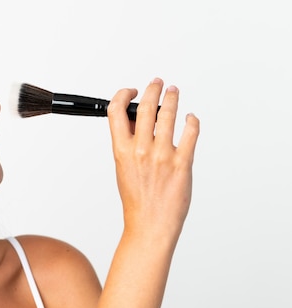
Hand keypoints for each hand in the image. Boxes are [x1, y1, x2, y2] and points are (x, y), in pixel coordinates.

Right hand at [106, 78, 199, 240]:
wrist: (150, 224)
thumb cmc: (137, 200)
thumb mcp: (124, 168)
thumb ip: (129, 143)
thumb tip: (137, 120)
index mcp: (121, 150)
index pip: (116, 111)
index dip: (123, 95)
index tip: (132, 92)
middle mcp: (141, 150)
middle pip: (146, 107)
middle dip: (153, 89)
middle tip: (157, 83)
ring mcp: (162, 156)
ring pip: (169, 115)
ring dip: (172, 99)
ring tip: (174, 92)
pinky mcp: (182, 163)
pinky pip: (190, 133)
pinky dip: (192, 121)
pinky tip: (191, 118)